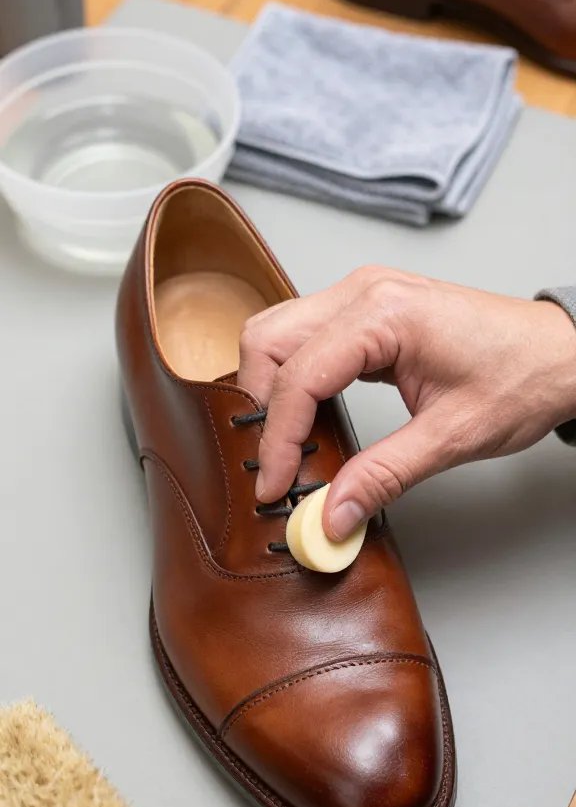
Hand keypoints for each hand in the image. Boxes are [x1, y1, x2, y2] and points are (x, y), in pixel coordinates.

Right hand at [237, 267, 575, 538]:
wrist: (561, 354)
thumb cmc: (522, 377)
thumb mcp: (452, 436)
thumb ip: (383, 476)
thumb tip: (332, 514)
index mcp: (384, 313)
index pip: (297, 376)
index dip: (277, 439)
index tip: (275, 486)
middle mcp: (364, 293)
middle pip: (268, 341)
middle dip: (258, 407)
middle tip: (274, 465)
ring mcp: (362, 297)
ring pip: (277, 335)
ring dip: (270, 391)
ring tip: (287, 446)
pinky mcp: (366, 312)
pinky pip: (304, 338)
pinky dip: (292, 380)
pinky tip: (307, 419)